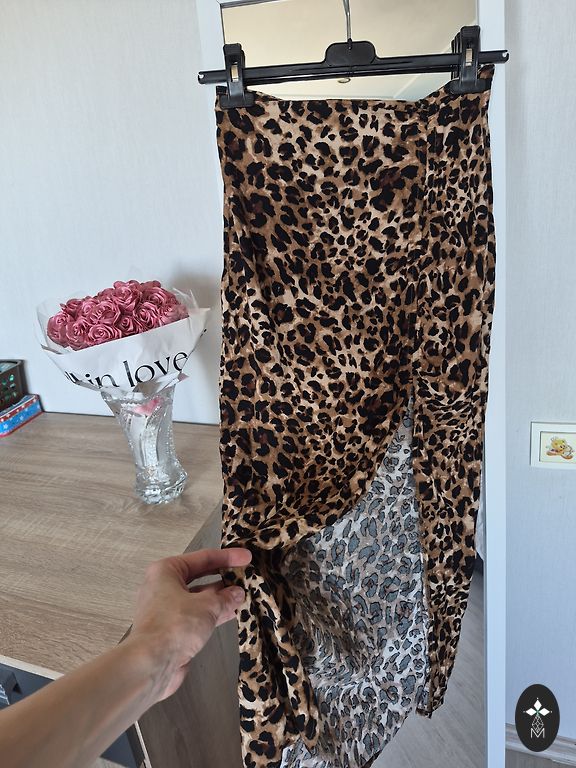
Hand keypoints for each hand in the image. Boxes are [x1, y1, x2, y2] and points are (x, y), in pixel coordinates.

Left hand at [128, 547, 251, 701]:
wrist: (151, 665)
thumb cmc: (176, 624)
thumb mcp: (207, 605)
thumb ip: (225, 597)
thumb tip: (237, 593)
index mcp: (166, 571)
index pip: (203, 558)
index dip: (227, 557)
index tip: (247, 557)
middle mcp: (163, 586)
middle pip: (199, 576)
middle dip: (223, 577)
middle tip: (246, 576)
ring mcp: (166, 609)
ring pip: (198, 597)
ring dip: (220, 597)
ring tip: (243, 595)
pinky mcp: (170, 629)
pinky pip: (196, 615)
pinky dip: (213, 613)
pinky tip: (232, 613)